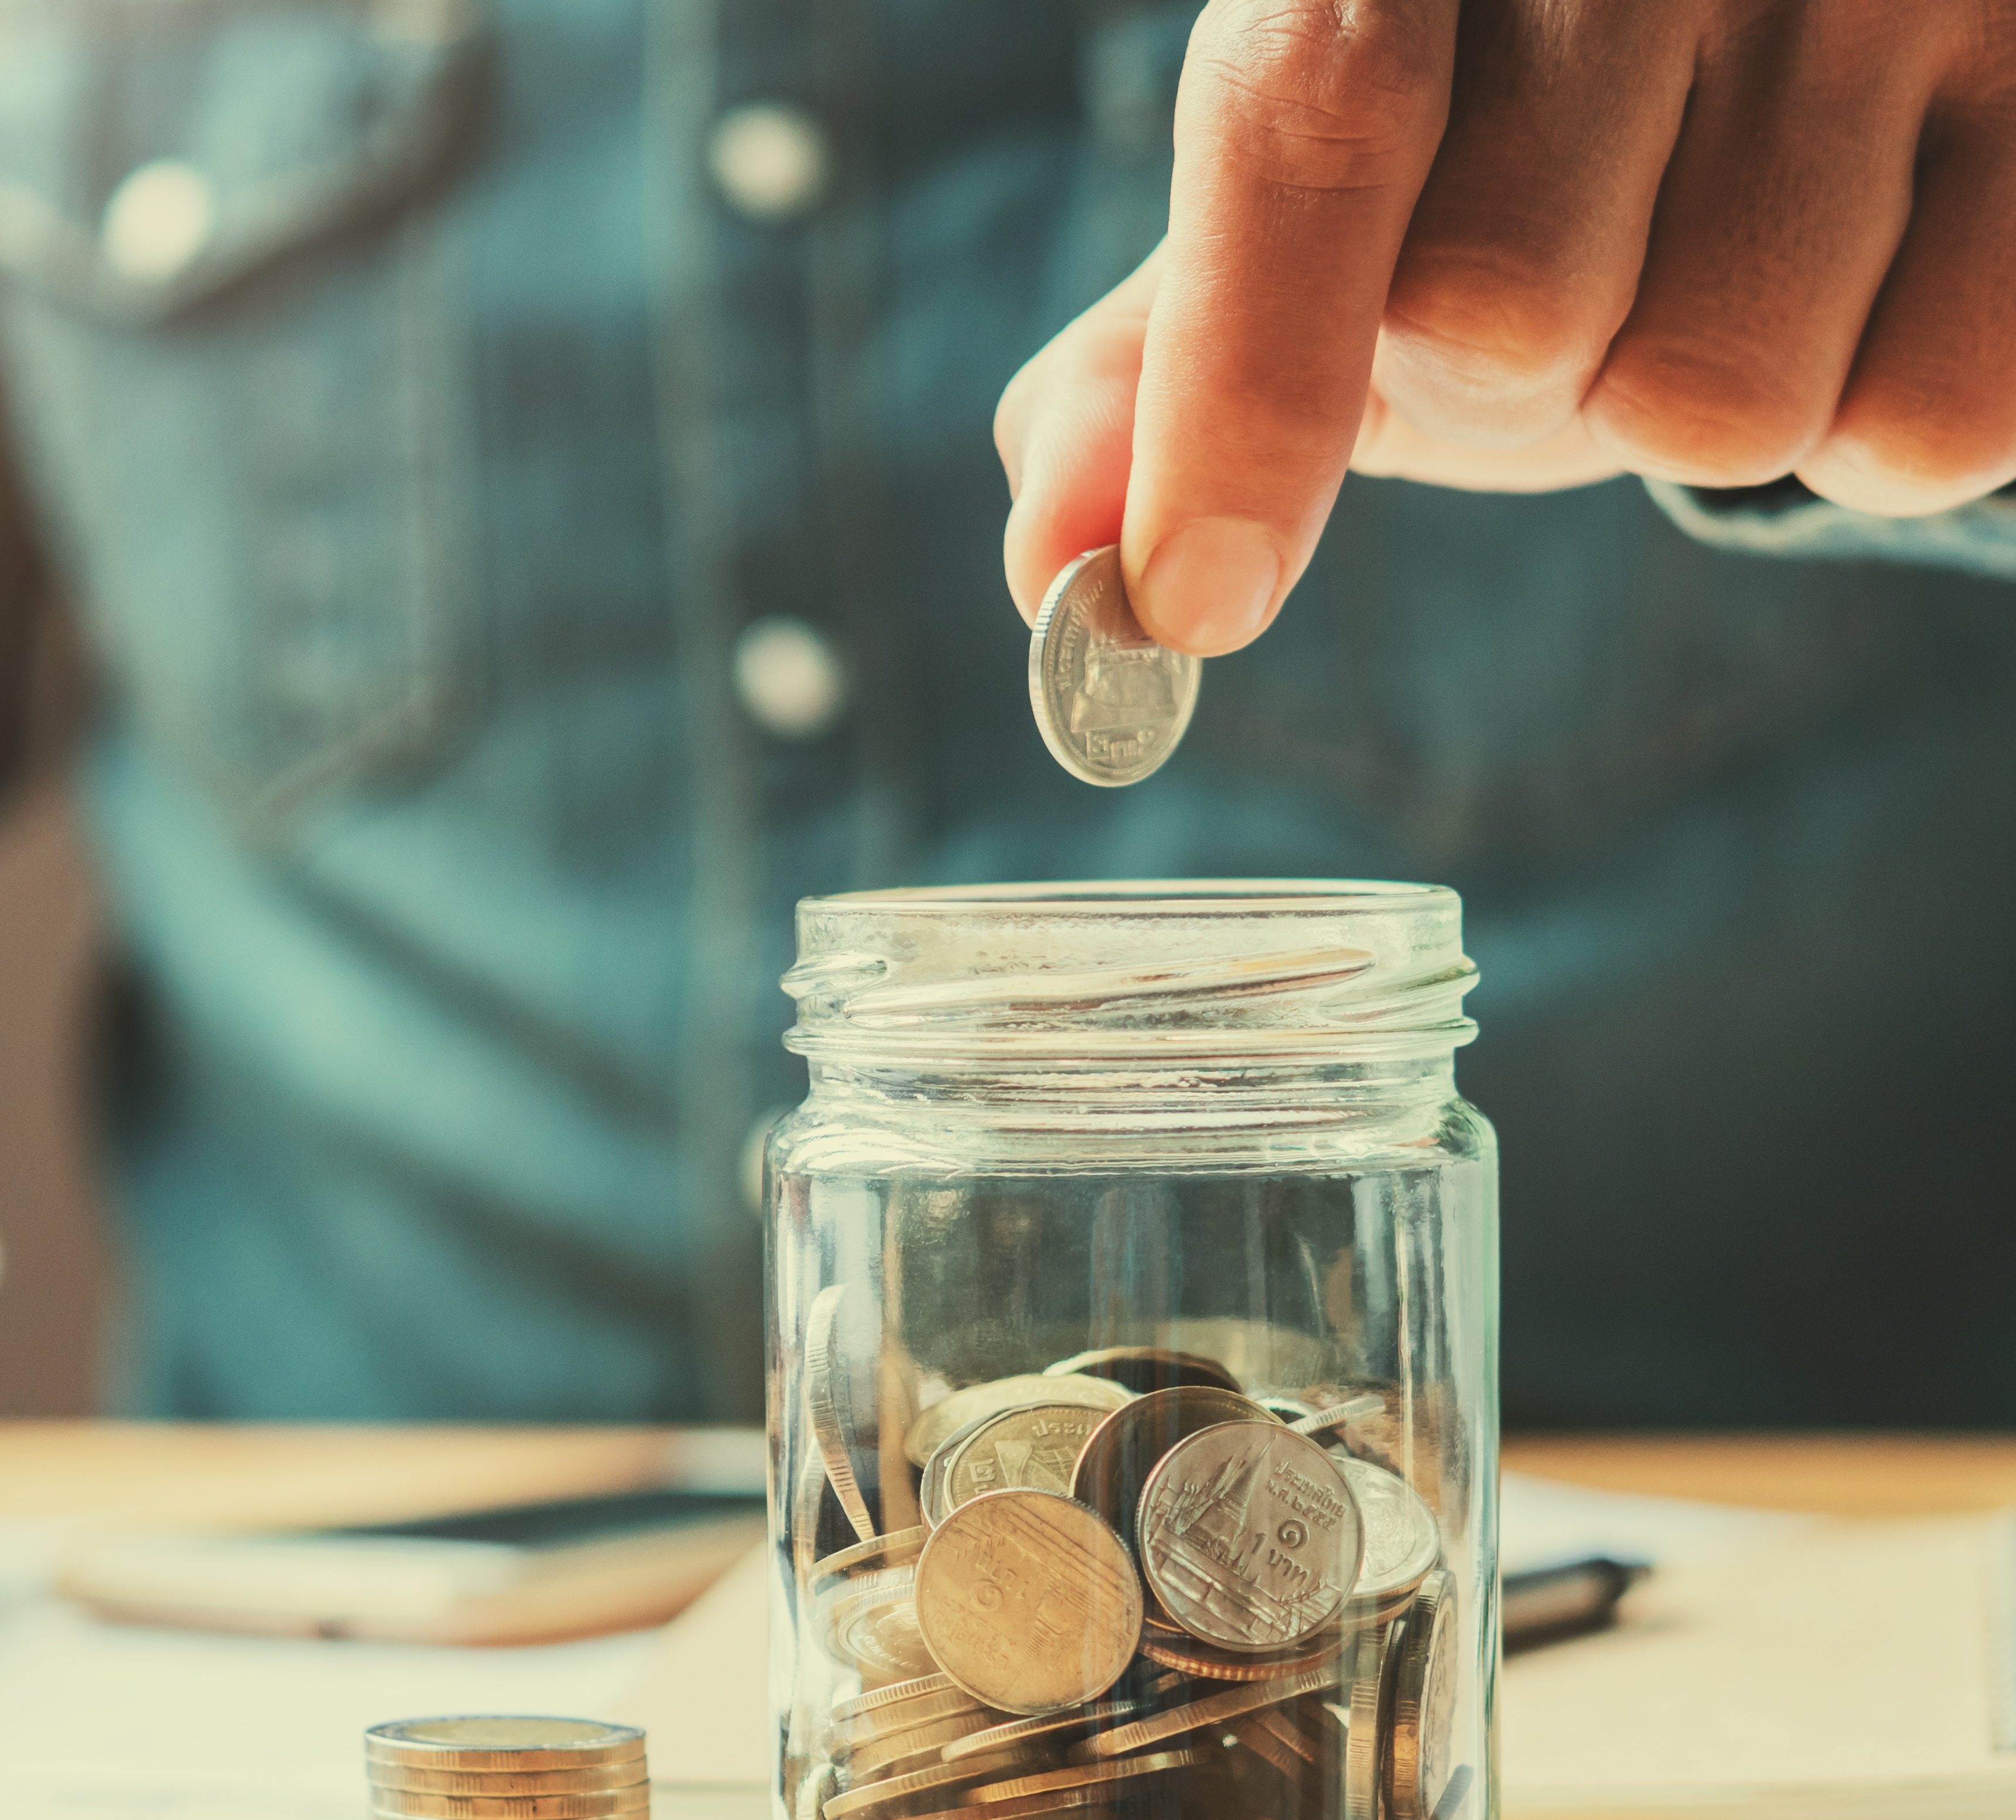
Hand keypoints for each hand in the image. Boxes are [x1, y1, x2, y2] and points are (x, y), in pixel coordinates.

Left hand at [998, 0, 2015, 653]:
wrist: (1819, 26)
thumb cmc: (1536, 140)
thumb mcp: (1333, 222)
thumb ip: (1168, 373)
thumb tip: (1055, 574)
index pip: (1304, 128)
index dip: (1243, 389)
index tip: (1191, 602)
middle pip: (1512, 322)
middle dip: (1528, 367)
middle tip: (1598, 243)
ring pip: (1721, 398)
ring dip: (1701, 387)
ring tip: (1752, 233)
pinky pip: (1924, 419)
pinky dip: (1878, 406)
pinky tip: (1882, 258)